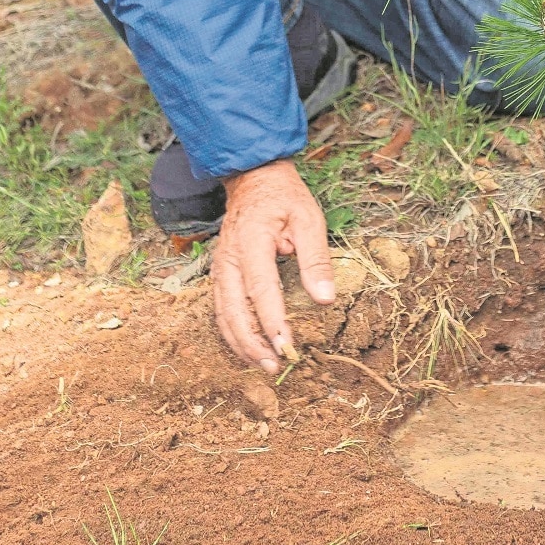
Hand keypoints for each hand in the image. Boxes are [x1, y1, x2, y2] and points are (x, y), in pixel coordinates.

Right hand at [211, 160, 334, 371]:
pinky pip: (220, 308)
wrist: (253, 179)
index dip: (272, 321)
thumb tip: (325, 298)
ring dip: (241, 343)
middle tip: (275, 365)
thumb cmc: (284, 198)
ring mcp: (220, 267)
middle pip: (234, 310)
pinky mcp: (219, 274)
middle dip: (253, 342)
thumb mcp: (309, 219)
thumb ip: (316, 259)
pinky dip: (232, 332)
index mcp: (251, 242)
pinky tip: (248, 347)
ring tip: (263, 364)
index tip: (287, 347)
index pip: (261, 289)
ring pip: (223, 314)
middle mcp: (229, 259)